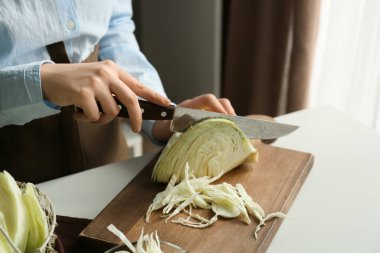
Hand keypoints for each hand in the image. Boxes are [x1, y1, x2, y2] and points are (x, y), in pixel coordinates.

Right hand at [40, 60, 170, 130]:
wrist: (50, 78)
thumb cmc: (77, 83)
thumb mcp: (99, 80)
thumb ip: (115, 90)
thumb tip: (134, 111)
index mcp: (113, 69)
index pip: (138, 84)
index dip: (154, 95)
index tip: (166, 103)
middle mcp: (106, 73)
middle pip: (131, 100)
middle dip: (136, 118)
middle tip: (136, 129)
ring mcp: (95, 82)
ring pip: (112, 112)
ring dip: (102, 119)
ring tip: (90, 113)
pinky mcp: (84, 93)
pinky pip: (96, 116)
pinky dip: (88, 119)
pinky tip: (79, 112)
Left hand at [152, 94, 235, 140]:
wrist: (161, 126)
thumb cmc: (165, 129)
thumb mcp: (169, 129)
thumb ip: (178, 129)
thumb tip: (193, 131)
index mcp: (189, 106)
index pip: (208, 99)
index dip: (218, 107)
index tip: (226, 119)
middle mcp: (199, 105)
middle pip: (220, 101)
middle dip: (230, 112)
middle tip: (236, 126)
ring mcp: (205, 110)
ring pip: (223, 108)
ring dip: (230, 117)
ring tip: (236, 129)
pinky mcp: (208, 115)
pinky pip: (221, 114)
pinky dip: (227, 121)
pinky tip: (230, 131)